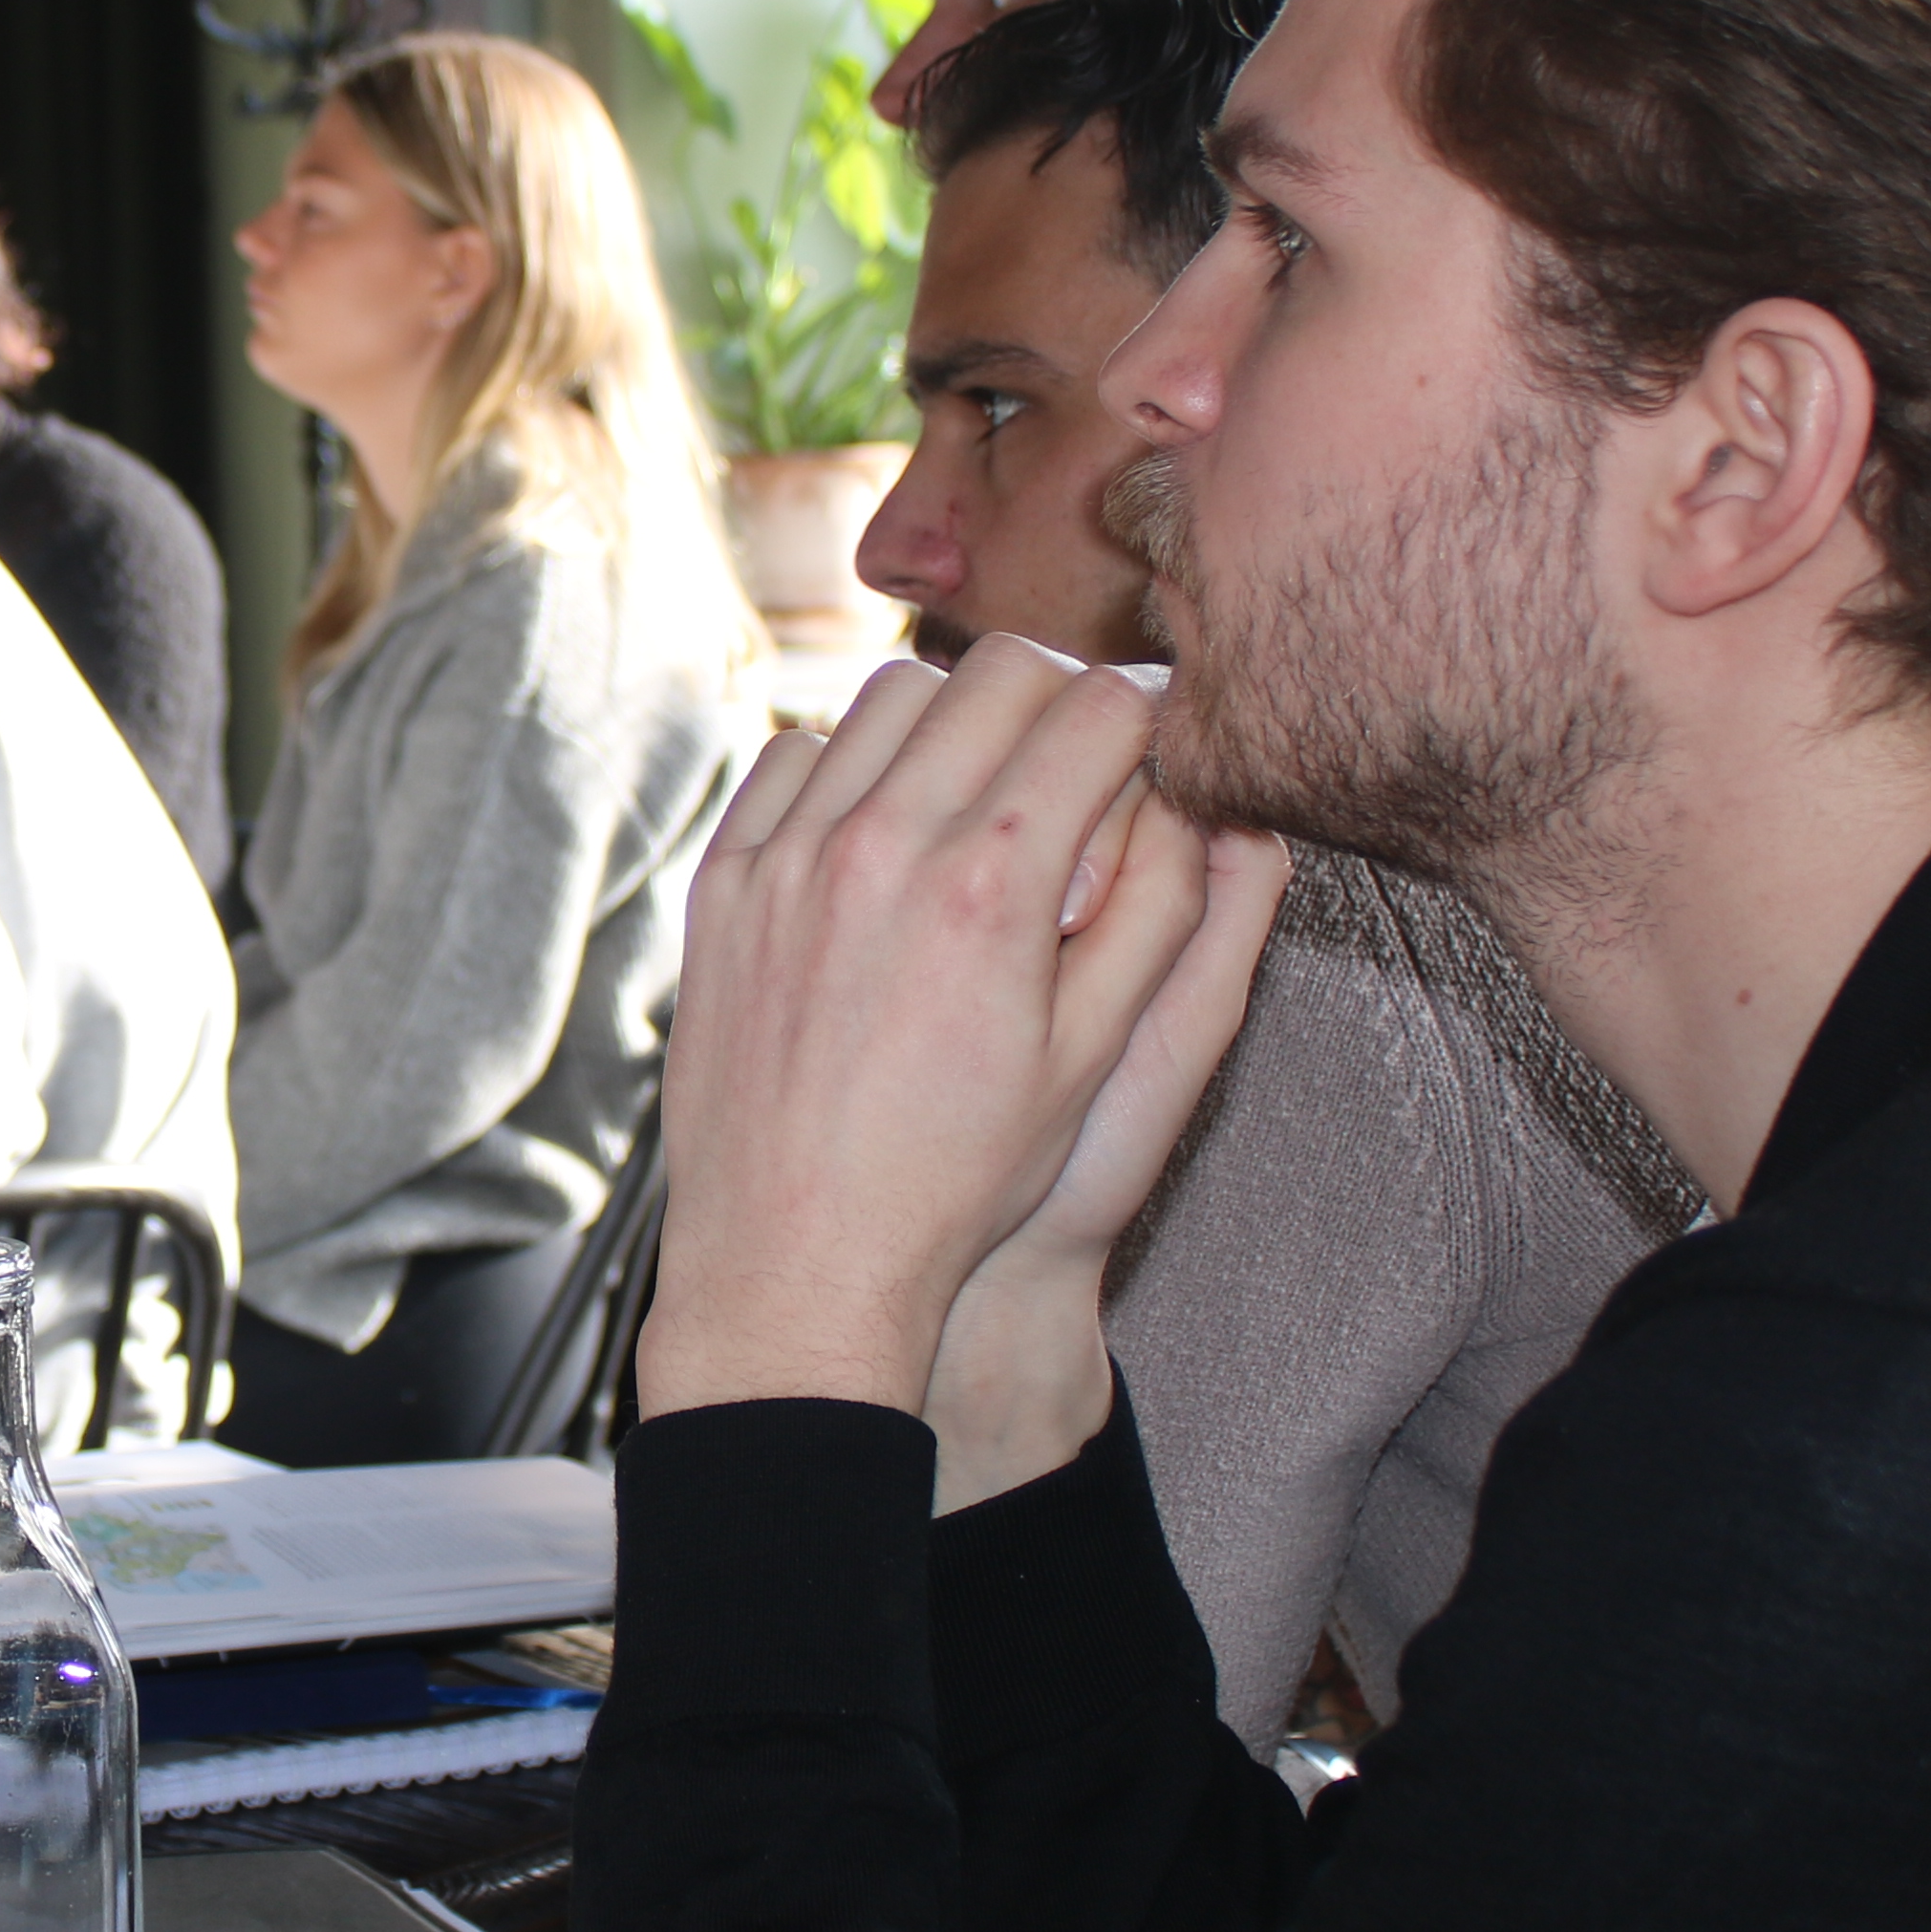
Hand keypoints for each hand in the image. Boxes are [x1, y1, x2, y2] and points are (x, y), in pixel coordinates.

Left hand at [631, 644, 1272, 1464]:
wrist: (798, 1260)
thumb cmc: (958, 1174)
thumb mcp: (1097, 1053)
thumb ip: (1162, 904)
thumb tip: (1205, 793)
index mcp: (994, 885)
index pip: (1099, 711)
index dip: (1151, 710)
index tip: (1160, 733)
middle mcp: (883, 845)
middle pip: (998, 672)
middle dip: (1063, 691)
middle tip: (1084, 743)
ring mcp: (789, 856)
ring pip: (891, 694)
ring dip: (957, 715)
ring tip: (987, 782)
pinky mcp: (725, 881)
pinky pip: (794, 753)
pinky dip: (850, 761)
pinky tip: (883, 823)